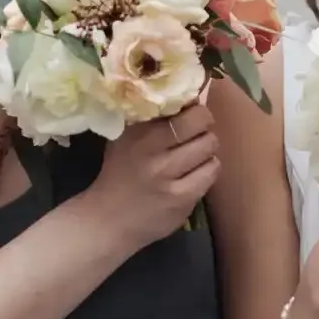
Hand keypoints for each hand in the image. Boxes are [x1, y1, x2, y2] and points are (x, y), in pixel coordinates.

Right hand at [85, 106, 219, 248]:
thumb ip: (151, 118)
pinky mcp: (182, 199)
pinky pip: (211, 172)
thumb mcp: (125, 138)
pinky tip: (195, 173)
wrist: (108, 220)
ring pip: (210, 147)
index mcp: (139, 133)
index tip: (190, 112)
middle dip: (203, 125)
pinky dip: (207, 169)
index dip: (194, 108)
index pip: (183, 107)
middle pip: (201, 124)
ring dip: (206, 149)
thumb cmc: (119, 173)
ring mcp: (169, 177)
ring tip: (194, 154)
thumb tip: (189, 98)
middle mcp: (153, 153)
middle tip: (196, 132)